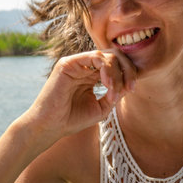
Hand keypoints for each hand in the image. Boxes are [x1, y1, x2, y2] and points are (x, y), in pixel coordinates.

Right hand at [21, 49, 136, 144]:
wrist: (51, 127)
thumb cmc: (72, 119)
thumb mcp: (101, 108)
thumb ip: (115, 94)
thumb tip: (128, 83)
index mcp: (93, 75)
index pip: (117, 65)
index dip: (129, 73)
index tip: (132, 90)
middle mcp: (85, 67)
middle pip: (115, 56)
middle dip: (127, 70)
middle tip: (130, 87)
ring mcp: (77, 63)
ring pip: (106, 55)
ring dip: (116, 73)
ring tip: (114, 91)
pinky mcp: (68, 63)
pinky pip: (94, 56)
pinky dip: (106, 69)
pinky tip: (107, 84)